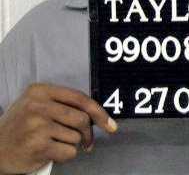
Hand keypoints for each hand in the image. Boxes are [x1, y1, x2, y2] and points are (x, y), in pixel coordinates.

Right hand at [0, 83, 116, 173]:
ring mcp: (37, 125)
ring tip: (58, 145)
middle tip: (88, 142)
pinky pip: (69, 151)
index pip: (79, 98)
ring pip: (76, 136)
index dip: (98, 112)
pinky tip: (53, 153)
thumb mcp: (35, 104)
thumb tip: (96, 115)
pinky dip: (66, 155)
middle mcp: (38, 105)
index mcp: (40, 90)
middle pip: (81, 118)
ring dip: (73, 144)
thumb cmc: (20, 126)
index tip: (110, 124)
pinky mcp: (38, 145)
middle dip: (89, 133)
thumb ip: (61, 104)